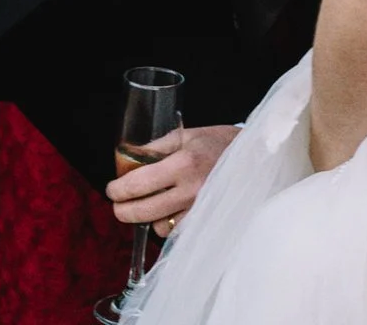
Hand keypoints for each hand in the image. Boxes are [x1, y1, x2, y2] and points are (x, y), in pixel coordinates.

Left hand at [107, 125, 238, 236]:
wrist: (254, 156)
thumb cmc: (217, 142)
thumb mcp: (185, 135)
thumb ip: (155, 147)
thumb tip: (127, 159)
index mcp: (184, 163)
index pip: (139, 183)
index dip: (119, 190)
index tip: (112, 190)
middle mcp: (192, 190)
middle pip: (145, 211)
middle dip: (124, 211)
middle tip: (118, 206)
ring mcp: (202, 209)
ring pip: (161, 227)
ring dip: (149, 219)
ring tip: (148, 206)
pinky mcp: (209, 221)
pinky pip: (179, 233)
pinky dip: (169, 226)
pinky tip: (168, 214)